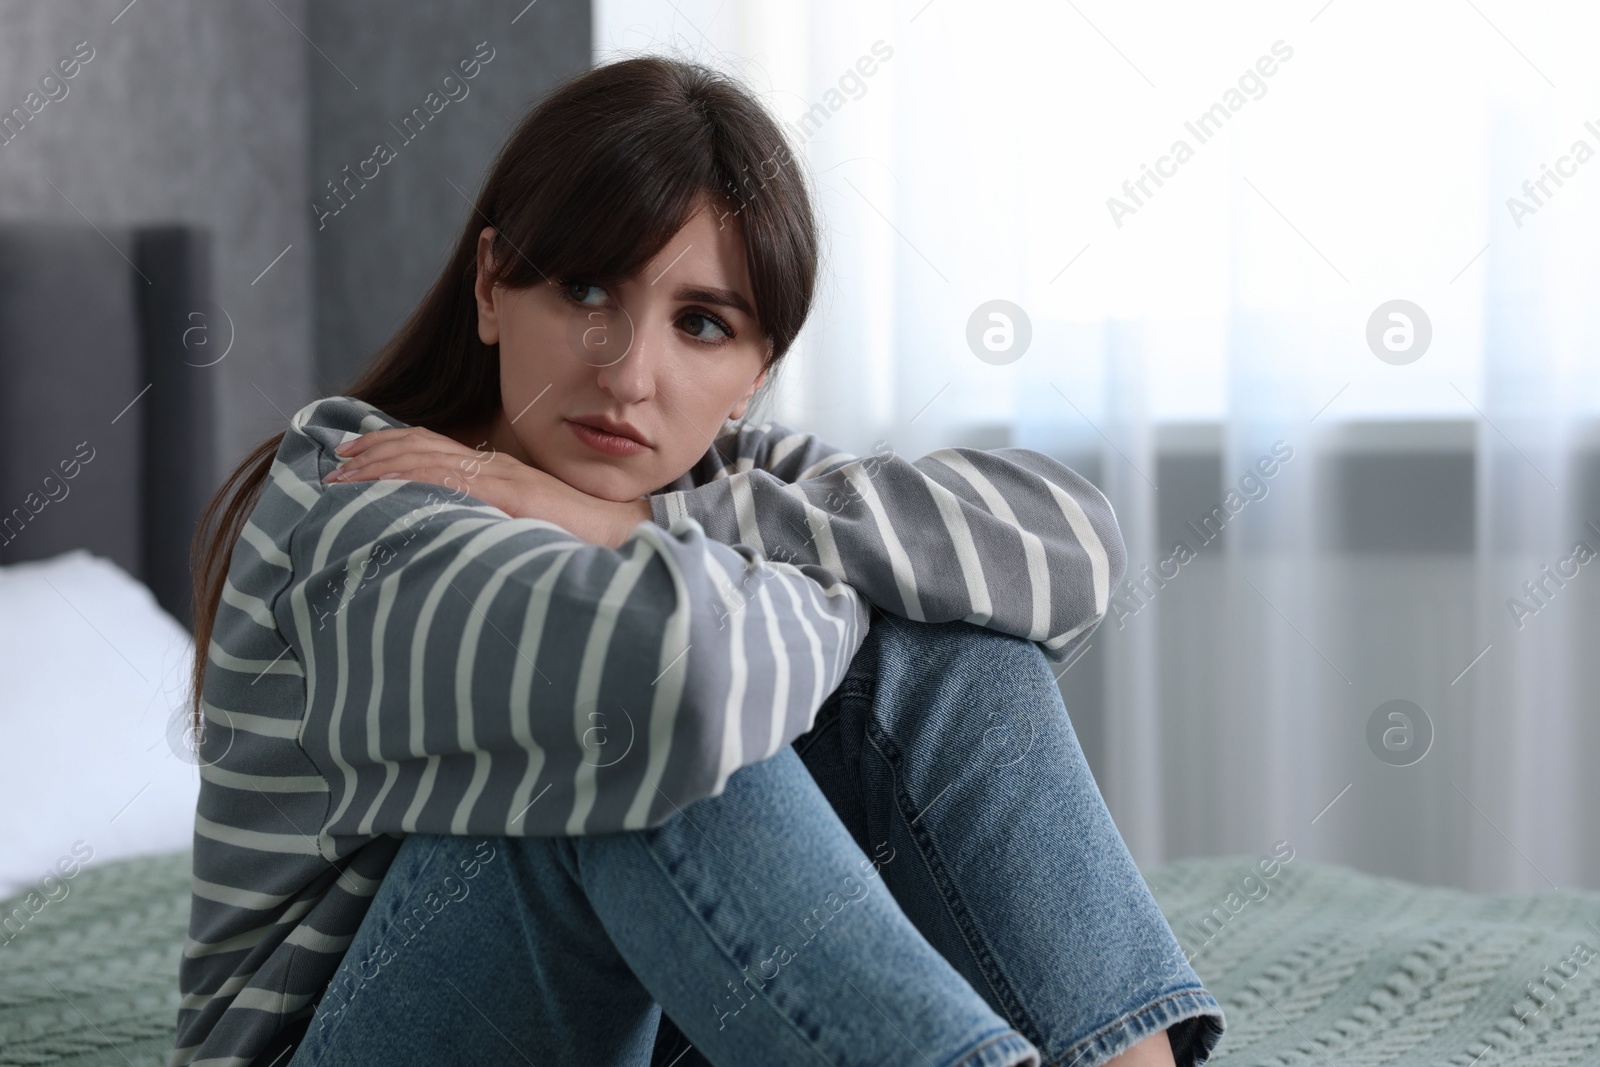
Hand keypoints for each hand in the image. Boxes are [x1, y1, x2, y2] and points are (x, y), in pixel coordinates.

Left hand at [324, 426, 652, 547]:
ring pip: (427, 459)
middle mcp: (495, 464)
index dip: (390, 446)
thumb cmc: (583, 537)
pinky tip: (383, 487)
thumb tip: (461, 536)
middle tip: (334, 463)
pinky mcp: (510, 493)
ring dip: (379, 467)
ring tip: (342, 478)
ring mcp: (502, 476)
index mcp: (498, 470)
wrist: (627, 533)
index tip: (353, 455)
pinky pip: (450, 480)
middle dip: (373, 452)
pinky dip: (410, 479)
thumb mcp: (527, 524)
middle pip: (421, 446)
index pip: (434, 447)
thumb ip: (496, 521)